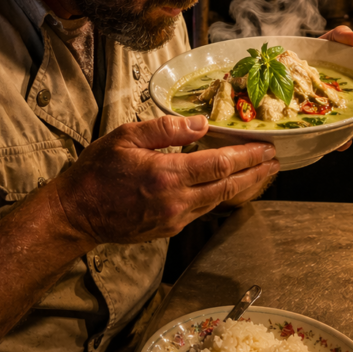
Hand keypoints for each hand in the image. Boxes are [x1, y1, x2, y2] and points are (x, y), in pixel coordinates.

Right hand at [54, 115, 277, 243]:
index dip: (248, 156)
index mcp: (166, 175)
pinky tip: (229, 185)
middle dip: (256, 172)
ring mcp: (174, 218)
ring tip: (262, 172)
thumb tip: (201, 123)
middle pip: (228, 186)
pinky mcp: (169, 228)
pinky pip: (204, 210)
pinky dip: (222, 195)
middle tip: (276, 160)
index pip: (220, 164)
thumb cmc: (96, 172)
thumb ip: (166, 129)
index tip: (267, 147)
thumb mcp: (126, 137)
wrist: (76, 214)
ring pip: (219, 200)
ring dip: (243, 185)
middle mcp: (176, 201)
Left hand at [320, 25, 352, 148]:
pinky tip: (326, 143)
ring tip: (347, 142)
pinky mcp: (308, 121)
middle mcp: (340, 101)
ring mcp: (324, 112)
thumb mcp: (328, 41)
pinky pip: (319, 134)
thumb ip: (342, 36)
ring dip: (347, 135)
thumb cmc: (311, 51)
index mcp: (350, 86)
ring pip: (341, 128)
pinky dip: (325, 140)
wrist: (277, 62)